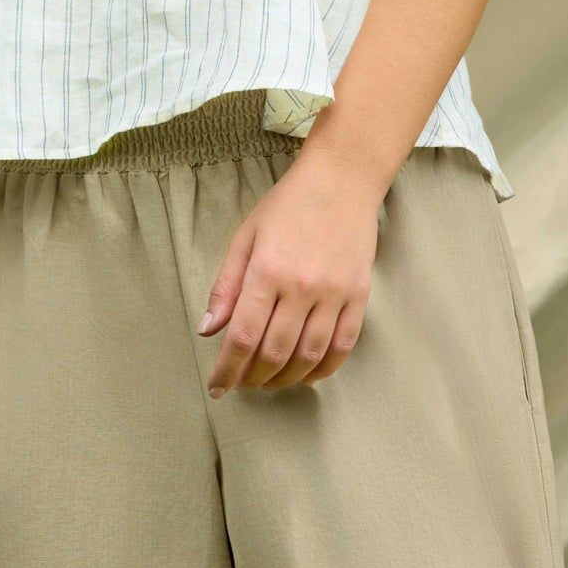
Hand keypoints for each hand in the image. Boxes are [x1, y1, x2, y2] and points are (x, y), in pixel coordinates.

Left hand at [198, 145, 384, 395]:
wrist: (342, 179)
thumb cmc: (288, 204)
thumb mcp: (245, 236)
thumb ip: (226, 285)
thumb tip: (209, 329)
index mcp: (267, 271)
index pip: (242, 337)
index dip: (227, 370)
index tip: (216, 387)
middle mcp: (301, 287)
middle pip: (274, 353)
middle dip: (253, 378)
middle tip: (242, 383)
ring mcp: (334, 294)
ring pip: (308, 356)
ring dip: (285, 378)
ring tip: (269, 381)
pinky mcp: (359, 295)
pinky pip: (342, 346)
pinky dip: (323, 368)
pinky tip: (307, 375)